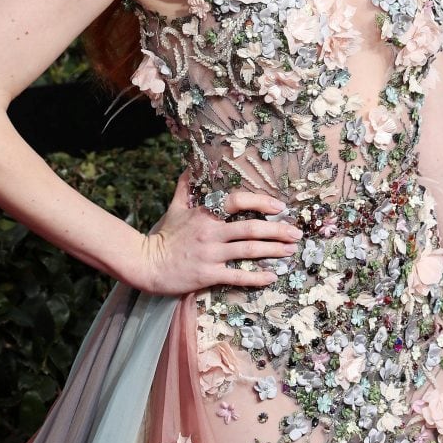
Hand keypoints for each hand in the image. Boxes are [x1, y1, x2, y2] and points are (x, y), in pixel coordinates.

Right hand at [141, 171, 302, 295]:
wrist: (146, 264)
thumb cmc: (163, 236)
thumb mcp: (174, 208)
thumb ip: (185, 187)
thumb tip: (191, 165)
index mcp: (204, 214)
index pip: (237, 201)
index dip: (261, 202)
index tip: (279, 206)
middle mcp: (210, 233)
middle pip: (251, 229)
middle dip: (277, 230)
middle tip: (296, 232)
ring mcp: (210, 255)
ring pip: (249, 251)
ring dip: (273, 251)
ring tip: (290, 251)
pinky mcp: (208, 275)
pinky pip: (238, 276)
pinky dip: (257, 277)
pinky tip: (272, 276)